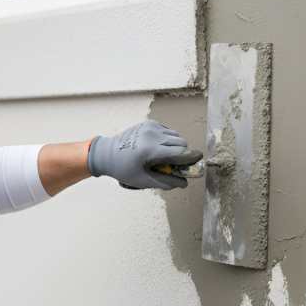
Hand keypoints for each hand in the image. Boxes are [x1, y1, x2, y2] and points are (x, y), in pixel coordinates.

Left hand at [87, 120, 202, 189]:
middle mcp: (152, 135)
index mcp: (150, 150)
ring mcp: (150, 127)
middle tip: (177, 165)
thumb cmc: (123, 169)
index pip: (180, 153)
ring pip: (176, 136)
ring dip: (176, 146)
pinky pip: (168, 131)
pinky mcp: (149, 123)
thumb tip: (184, 183)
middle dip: (183, 154)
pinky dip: (168, 139)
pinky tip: (157, 147)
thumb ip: (165, 182)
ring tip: (164, 156)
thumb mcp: (143, 180)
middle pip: (181, 143)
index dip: (192, 158)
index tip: (199, 161)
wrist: (106, 153)